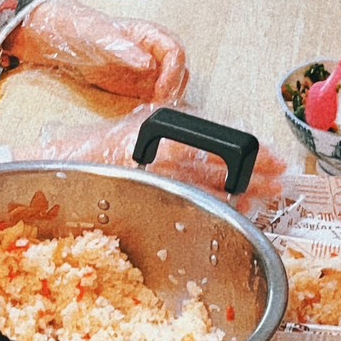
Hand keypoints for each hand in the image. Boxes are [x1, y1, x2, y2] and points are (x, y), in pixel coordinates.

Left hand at [6, 0, 187, 101]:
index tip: (163, 89)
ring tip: (154, 109)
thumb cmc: (79, 27)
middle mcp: (151, 51)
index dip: (173, 72)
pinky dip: (155, 105)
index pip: (175, 52)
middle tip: (160, 104)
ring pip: (170, 85)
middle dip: (174, 88)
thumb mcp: (99, 36)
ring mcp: (144, 69)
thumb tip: (148, 63)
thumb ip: (124, 49)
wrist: (57, 38)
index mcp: (148, 34)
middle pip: (179, 70)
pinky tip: (146, 111)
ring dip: (168, 98)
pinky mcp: (134, 85)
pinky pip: (154, 96)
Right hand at [24, 106, 285, 204]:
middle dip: (253, 174)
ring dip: (240, 194)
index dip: (248, 150)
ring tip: (265, 198)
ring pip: (206, 189)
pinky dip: (213, 209)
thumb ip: (176, 135)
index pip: (215, 140)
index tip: (272, 157)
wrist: (61, 166)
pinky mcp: (143, 198)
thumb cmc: (99, 149)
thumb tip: (217, 148)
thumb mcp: (140, 127)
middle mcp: (157, 151)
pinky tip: (233, 212)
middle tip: (279, 180)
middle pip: (217, 164)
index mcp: (160, 127)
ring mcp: (150, 177)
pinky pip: (185, 206)